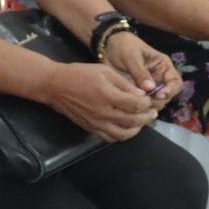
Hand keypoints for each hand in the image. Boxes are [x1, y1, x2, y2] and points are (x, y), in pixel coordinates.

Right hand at [42, 62, 156, 141]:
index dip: (146, 103)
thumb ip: (124, 84)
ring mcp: (97, 123)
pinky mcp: (91, 128)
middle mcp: (103, 112)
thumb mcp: (104, 70)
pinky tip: (126, 128)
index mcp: (107, 95)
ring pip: (123, 133)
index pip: (135, 104)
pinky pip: (111, 138)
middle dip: (146, 117)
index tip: (149, 100)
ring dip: (136, 129)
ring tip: (142, 122)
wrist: (56, 85)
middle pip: (132, 120)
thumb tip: (140, 95)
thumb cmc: (80, 74)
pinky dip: (122, 135)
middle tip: (152, 113)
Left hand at [102, 32, 180, 105]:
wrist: (107, 48)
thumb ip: (140, 72)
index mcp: (163, 66)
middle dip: (158, 101)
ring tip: (135, 104)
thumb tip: (151, 88)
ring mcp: (149, 88)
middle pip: (167, 97)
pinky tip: (130, 107)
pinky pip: (143, 105)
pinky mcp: (138, 94)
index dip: (171, 91)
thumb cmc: (123, 46)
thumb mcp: (131, 56)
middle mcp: (159, 79)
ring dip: (148, 106)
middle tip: (144, 102)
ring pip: (156, 103)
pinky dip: (139, 108)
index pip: (176, 82)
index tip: (159, 95)